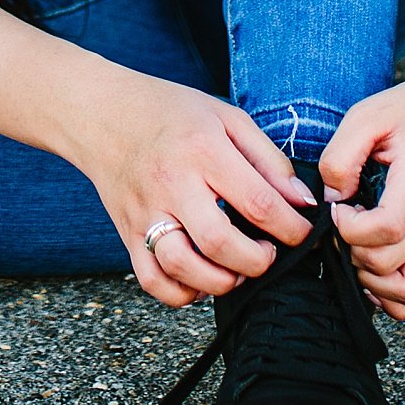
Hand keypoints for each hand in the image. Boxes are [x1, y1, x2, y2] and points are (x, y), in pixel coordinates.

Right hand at [70, 75, 318, 306]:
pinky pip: (152, 280)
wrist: (102, 112)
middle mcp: (172, 184)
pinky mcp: (128, 232)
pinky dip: (181, 293)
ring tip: (236, 269)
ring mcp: (145, 212)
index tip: (302, 232)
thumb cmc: (169, 111)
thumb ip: (268, 160)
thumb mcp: (226, 118)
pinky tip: (201, 278)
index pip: (258, 202)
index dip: (291, 227)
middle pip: (220, 243)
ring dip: (221, 281)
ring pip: (183, 268)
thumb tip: (300, 201)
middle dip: (257, 261)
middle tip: (268, 253)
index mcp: (203, 150)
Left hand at [319, 26, 404, 319]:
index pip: (386, 229)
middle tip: (346, 224)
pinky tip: (377, 270)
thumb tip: (333, 200)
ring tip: (360, 250)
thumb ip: (340, 157)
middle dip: (353, 251)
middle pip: (390, 265)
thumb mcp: (367, 116)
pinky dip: (399, 297)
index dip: (349, 227)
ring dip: (376, 283)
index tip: (341, 207)